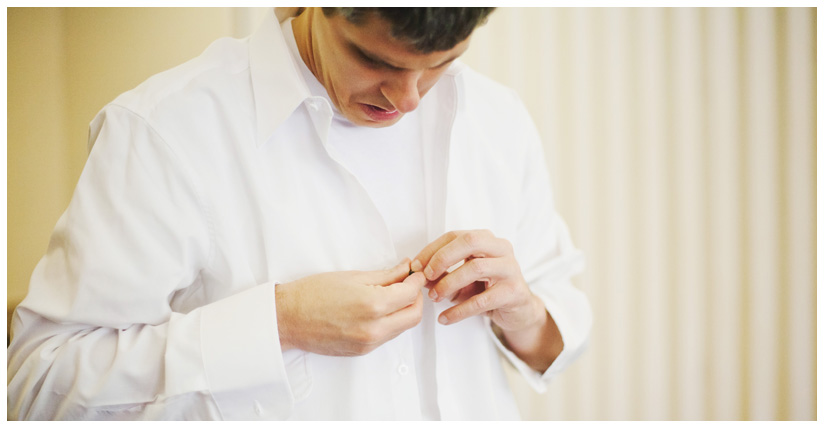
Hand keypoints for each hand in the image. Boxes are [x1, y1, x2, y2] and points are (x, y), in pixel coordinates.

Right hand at [275, 260, 426, 356]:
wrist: (288, 319)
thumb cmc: (313, 294)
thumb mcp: (353, 277)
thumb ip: (385, 275)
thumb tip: (405, 269)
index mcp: (372, 305)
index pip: (410, 293)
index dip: (416, 280)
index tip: (415, 273)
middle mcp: (374, 328)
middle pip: (414, 315)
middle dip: (417, 298)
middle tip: (409, 284)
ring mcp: (369, 342)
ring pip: (403, 327)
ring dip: (405, 311)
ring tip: (394, 295)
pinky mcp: (363, 351)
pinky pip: (388, 336)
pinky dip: (392, 322)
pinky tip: (381, 310)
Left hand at [411, 230, 539, 330]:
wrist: (519, 311)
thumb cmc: (488, 290)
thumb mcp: (461, 280)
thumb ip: (442, 275)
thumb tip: (417, 275)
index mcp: (487, 240)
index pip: (456, 236)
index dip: (432, 249)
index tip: (416, 266)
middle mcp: (501, 249)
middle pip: (470, 241)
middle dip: (443, 257)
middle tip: (426, 276)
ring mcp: (510, 269)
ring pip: (476, 268)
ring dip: (449, 283)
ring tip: (434, 297)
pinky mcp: (513, 292)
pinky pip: (482, 300)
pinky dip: (460, 310)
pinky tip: (445, 317)